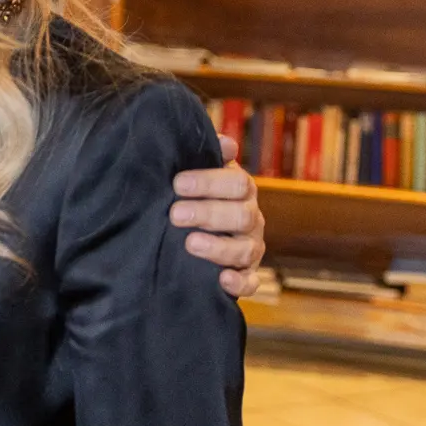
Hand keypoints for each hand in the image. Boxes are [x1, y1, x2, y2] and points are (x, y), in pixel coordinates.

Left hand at [169, 135, 265, 297]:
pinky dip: (240, 283)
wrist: (188, 229)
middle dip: (208, 214)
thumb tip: (224, 143)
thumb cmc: (191, 194)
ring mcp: (248, 247)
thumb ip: (206, 155)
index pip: (237, 183)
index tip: (178, 183)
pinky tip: (223, 280)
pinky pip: (250, 282)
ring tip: (190, 243)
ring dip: (218, 247)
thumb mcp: (194, 171)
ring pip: (245, 249)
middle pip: (242, 216)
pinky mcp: (244, 274)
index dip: (209, 181)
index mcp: (240, 191)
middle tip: (175, 214)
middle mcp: (249, 218)